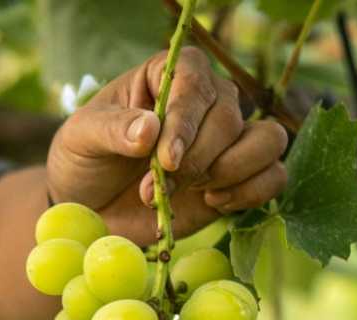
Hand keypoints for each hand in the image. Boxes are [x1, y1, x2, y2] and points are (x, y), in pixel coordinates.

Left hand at [46, 47, 287, 245]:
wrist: (95, 208)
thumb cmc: (87, 161)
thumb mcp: (82, 139)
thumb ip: (112, 129)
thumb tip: (149, 129)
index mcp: (169, 75)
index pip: (195, 80)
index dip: (186, 119)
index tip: (165, 158)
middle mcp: (208, 101)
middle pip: (230, 119)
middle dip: (196, 161)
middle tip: (157, 190)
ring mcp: (229, 140)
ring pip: (267, 141)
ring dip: (232, 173)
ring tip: (193, 192)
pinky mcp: (241, 177)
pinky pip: (275, 177)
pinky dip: (249, 193)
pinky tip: (212, 203)